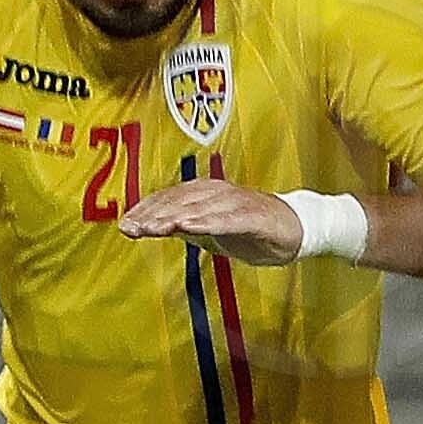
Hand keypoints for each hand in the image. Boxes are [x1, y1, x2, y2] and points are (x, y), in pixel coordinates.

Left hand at [121, 177, 303, 265]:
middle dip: (153, 214)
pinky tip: (188, 229)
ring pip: (199, 208)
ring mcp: (236, 202)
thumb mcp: (209, 231)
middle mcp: (218, 192)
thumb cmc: (252, 227)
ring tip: (152, 228)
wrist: (296, 229)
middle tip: (132, 227)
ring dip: (173, 217)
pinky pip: (226, 219)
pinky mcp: (253, 216)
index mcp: (205, 193)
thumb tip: (149, 228)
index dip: (146, 209)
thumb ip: (182, 227)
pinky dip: (206, 222)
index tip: (126, 224)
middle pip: (179, 201)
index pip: (169, 198)